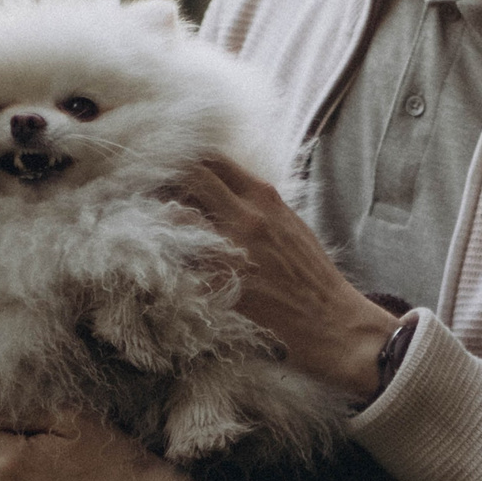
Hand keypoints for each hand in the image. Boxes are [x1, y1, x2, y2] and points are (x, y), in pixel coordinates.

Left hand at [175, 157, 396, 399]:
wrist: (330, 321)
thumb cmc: (311, 274)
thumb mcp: (289, 223)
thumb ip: (257, 203)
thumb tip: (222, 191)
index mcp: (264, 197)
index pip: (212, 159)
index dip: (186, 159)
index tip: (171, 166)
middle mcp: (245, 216)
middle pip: (189, 177)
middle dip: (166, 179)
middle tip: (151, 189)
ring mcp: (230, 249)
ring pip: (176, 215)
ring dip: (160, 215)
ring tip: (152, 223)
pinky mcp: (219, 282)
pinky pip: (180, 259)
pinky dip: (168, 255)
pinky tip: (161, 259)